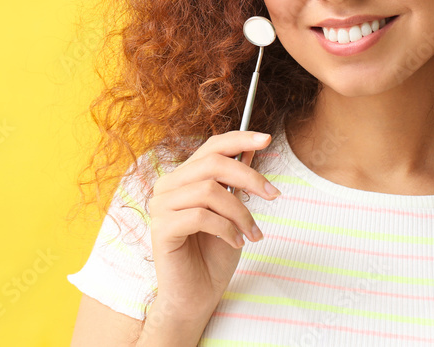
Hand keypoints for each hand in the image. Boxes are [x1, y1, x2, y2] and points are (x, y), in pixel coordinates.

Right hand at [146, 130, 281, 319]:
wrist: (197, 296)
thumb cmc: (213, 255)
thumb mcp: (233, 212)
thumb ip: (235, 181)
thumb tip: (251, 148)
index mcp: (183, 178)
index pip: (211, 147)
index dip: (239, 139)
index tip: (266, 138)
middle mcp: (168, 186)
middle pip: (213, 163)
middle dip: (249, 177)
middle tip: (273, 195)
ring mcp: (161, 206)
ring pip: (210, 190)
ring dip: (240, 213)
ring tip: (252, 233)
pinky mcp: (161, 228)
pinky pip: (201, 216)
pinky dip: (226, 229)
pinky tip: (236, 243)